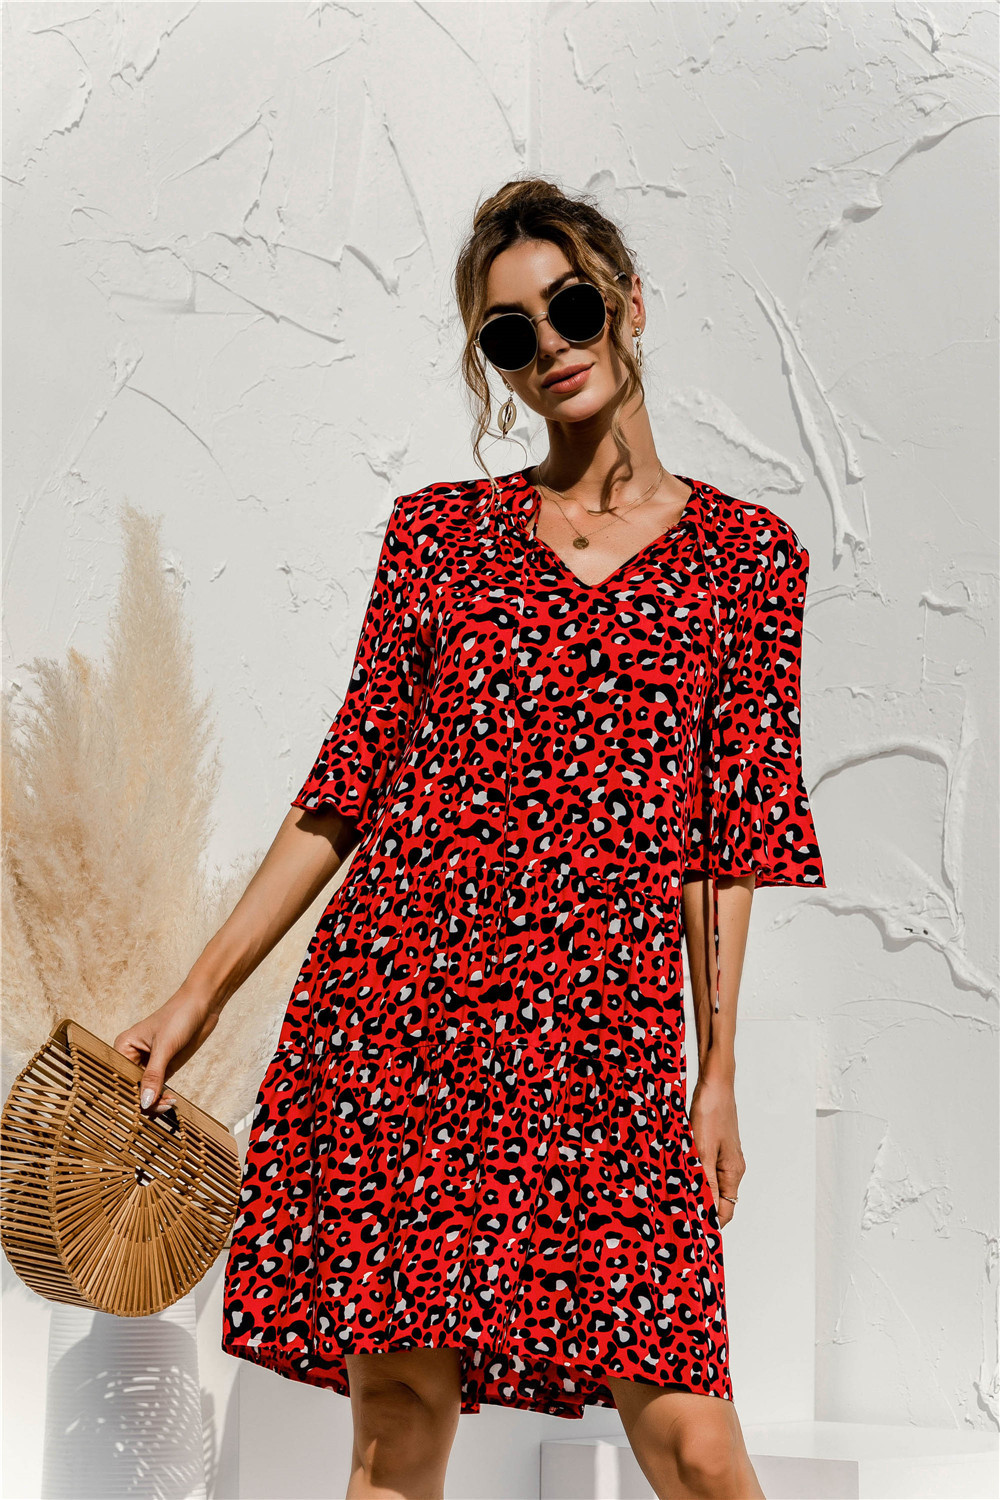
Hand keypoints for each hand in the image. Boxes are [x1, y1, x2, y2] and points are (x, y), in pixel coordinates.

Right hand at [113, 990, 221, 1114]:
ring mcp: (148, 1064)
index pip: (120, 1079)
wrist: (203, 1004)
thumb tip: (145, 1103)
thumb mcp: (165, 1046)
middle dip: (143, 1101)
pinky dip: (162, 1098)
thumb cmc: (179, 1016)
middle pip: (131, 1088)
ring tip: (169, 1103)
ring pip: (144, 1092)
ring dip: (154, 1102)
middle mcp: (132, 1057)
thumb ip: (154, 1076)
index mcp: (123, 1047)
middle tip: (162, 1107)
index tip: (140, 1109)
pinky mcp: (164, 1068)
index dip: (127, 1096)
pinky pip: (157, 1089)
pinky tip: (171, 1101)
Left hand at [689, 1073, 745, 1229]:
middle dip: (699, 1209)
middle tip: (676, 1215)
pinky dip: (692, 1175)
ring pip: (709, 1184)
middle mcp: (732, 1168)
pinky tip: (676, 1172)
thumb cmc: (711, 1112)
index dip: (709, 1224)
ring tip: (673, 1195)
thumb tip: (707, 1213)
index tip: (689, 1231)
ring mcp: (724, 1157)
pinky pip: (705, 1169)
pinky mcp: (714, 1146)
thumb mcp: (704, 1150)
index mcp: (733, 1172)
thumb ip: (706, 1183)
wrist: (714, 1082)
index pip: (725, 1211)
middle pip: (718, 1200)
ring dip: (694, 1191)